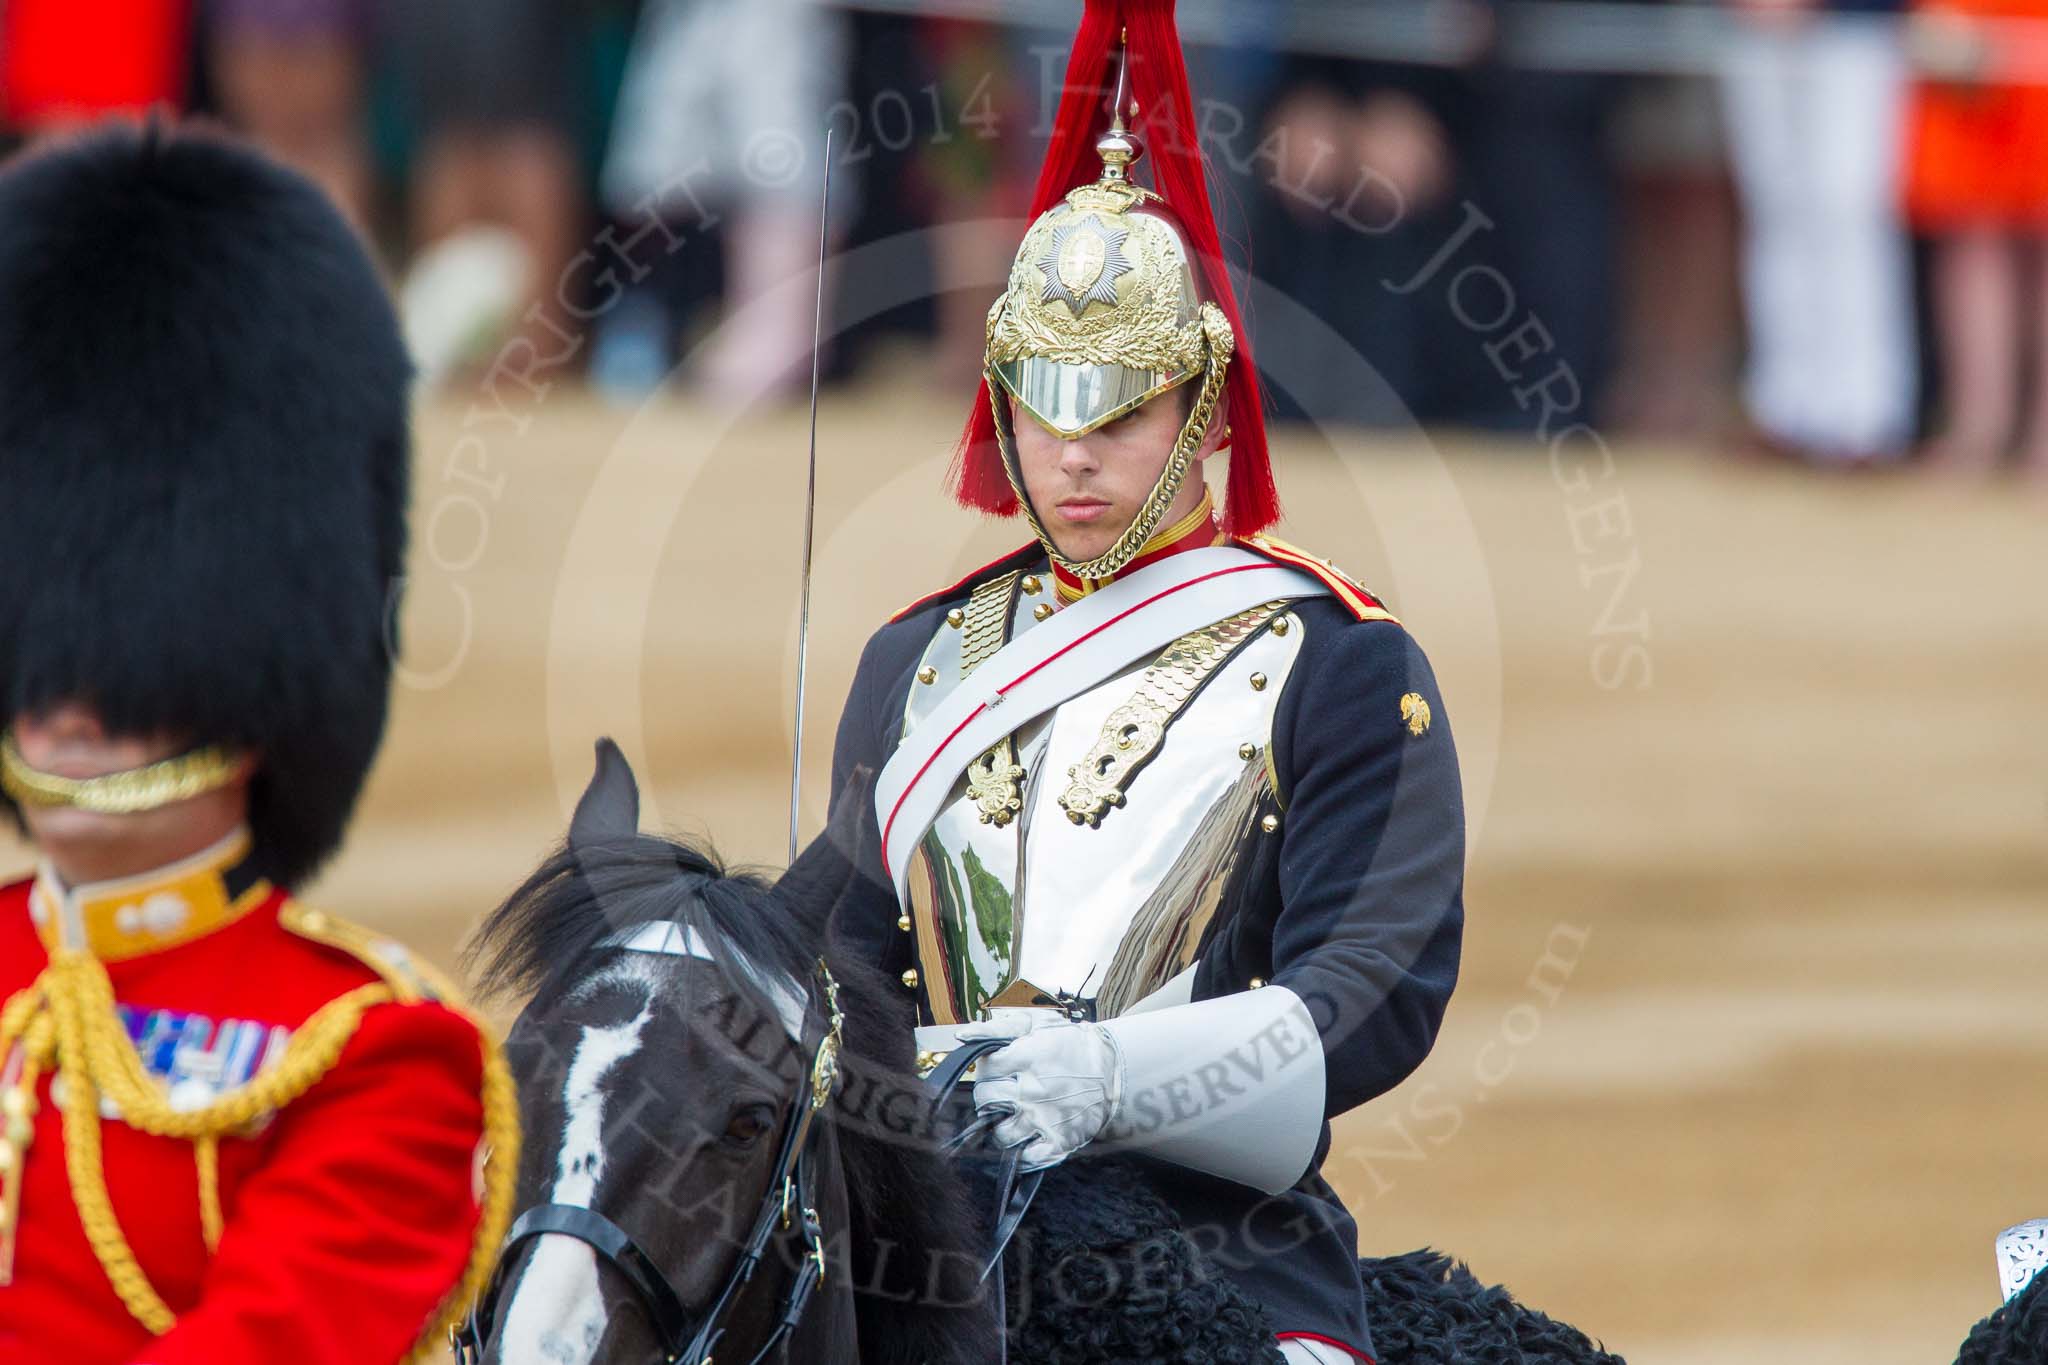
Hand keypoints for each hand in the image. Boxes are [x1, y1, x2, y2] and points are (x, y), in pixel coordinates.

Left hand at [956, 1009, 1123, 1170]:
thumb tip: (963, 1035)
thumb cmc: (1071, 1045)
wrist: (1113, 1070)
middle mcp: (1033, 1090)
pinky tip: (1025, 1138)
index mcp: (1027, 1058)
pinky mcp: (1059, 1141)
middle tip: (1002, 1093)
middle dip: (989, 1097)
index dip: (987, 1070)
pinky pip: (1027, 1158)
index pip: (985, 1070)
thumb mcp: (1037, 1024)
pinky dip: (1021, 1153)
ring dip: (1001, 1126)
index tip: (998, 1070)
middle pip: (986, 1102)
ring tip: (1013, 1116)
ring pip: (1001, 1134)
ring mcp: (1045, 1119)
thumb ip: (997, 1028)